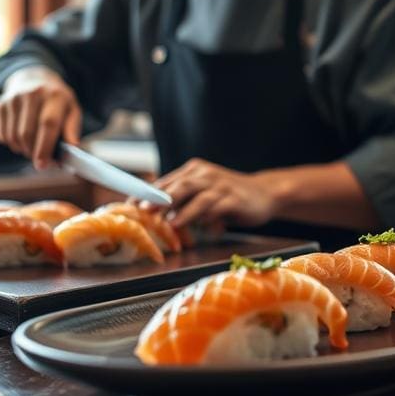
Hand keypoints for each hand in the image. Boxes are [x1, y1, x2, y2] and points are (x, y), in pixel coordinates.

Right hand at [0, 66, 81, 168]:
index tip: (42, 164)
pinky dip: (12, 144)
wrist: (34, 80)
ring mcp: (14, 98)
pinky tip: (22, 138)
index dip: (44, 147)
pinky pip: (3, 136)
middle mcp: (32, 93)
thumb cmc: (57, 102)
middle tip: (41, 159)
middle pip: (27, 133)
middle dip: (33, 152)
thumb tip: (72, 147)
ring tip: (33, 147)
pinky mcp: (1, 105)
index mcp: (54, 95)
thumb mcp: (72, 110)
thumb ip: (72, 129)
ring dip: (23, 150)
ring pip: (13, 137)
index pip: (47, 124)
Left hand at [152, 158, 274, 227]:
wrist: (265, 193)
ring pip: (195, 195)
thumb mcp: (203, 194)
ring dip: (179, 208)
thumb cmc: (229, 196)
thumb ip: (183, 201)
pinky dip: (201, 215)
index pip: (166, 182)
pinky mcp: (234, 199)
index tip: (129, 205)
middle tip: (141, 209)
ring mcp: (221, 186)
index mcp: (195, 171)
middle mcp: (206, 175)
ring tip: (165, 222)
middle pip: (178, 185)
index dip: (147, 193)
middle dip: (158, 198)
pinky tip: (192, 224)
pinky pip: (214, 206)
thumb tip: (154, 214)